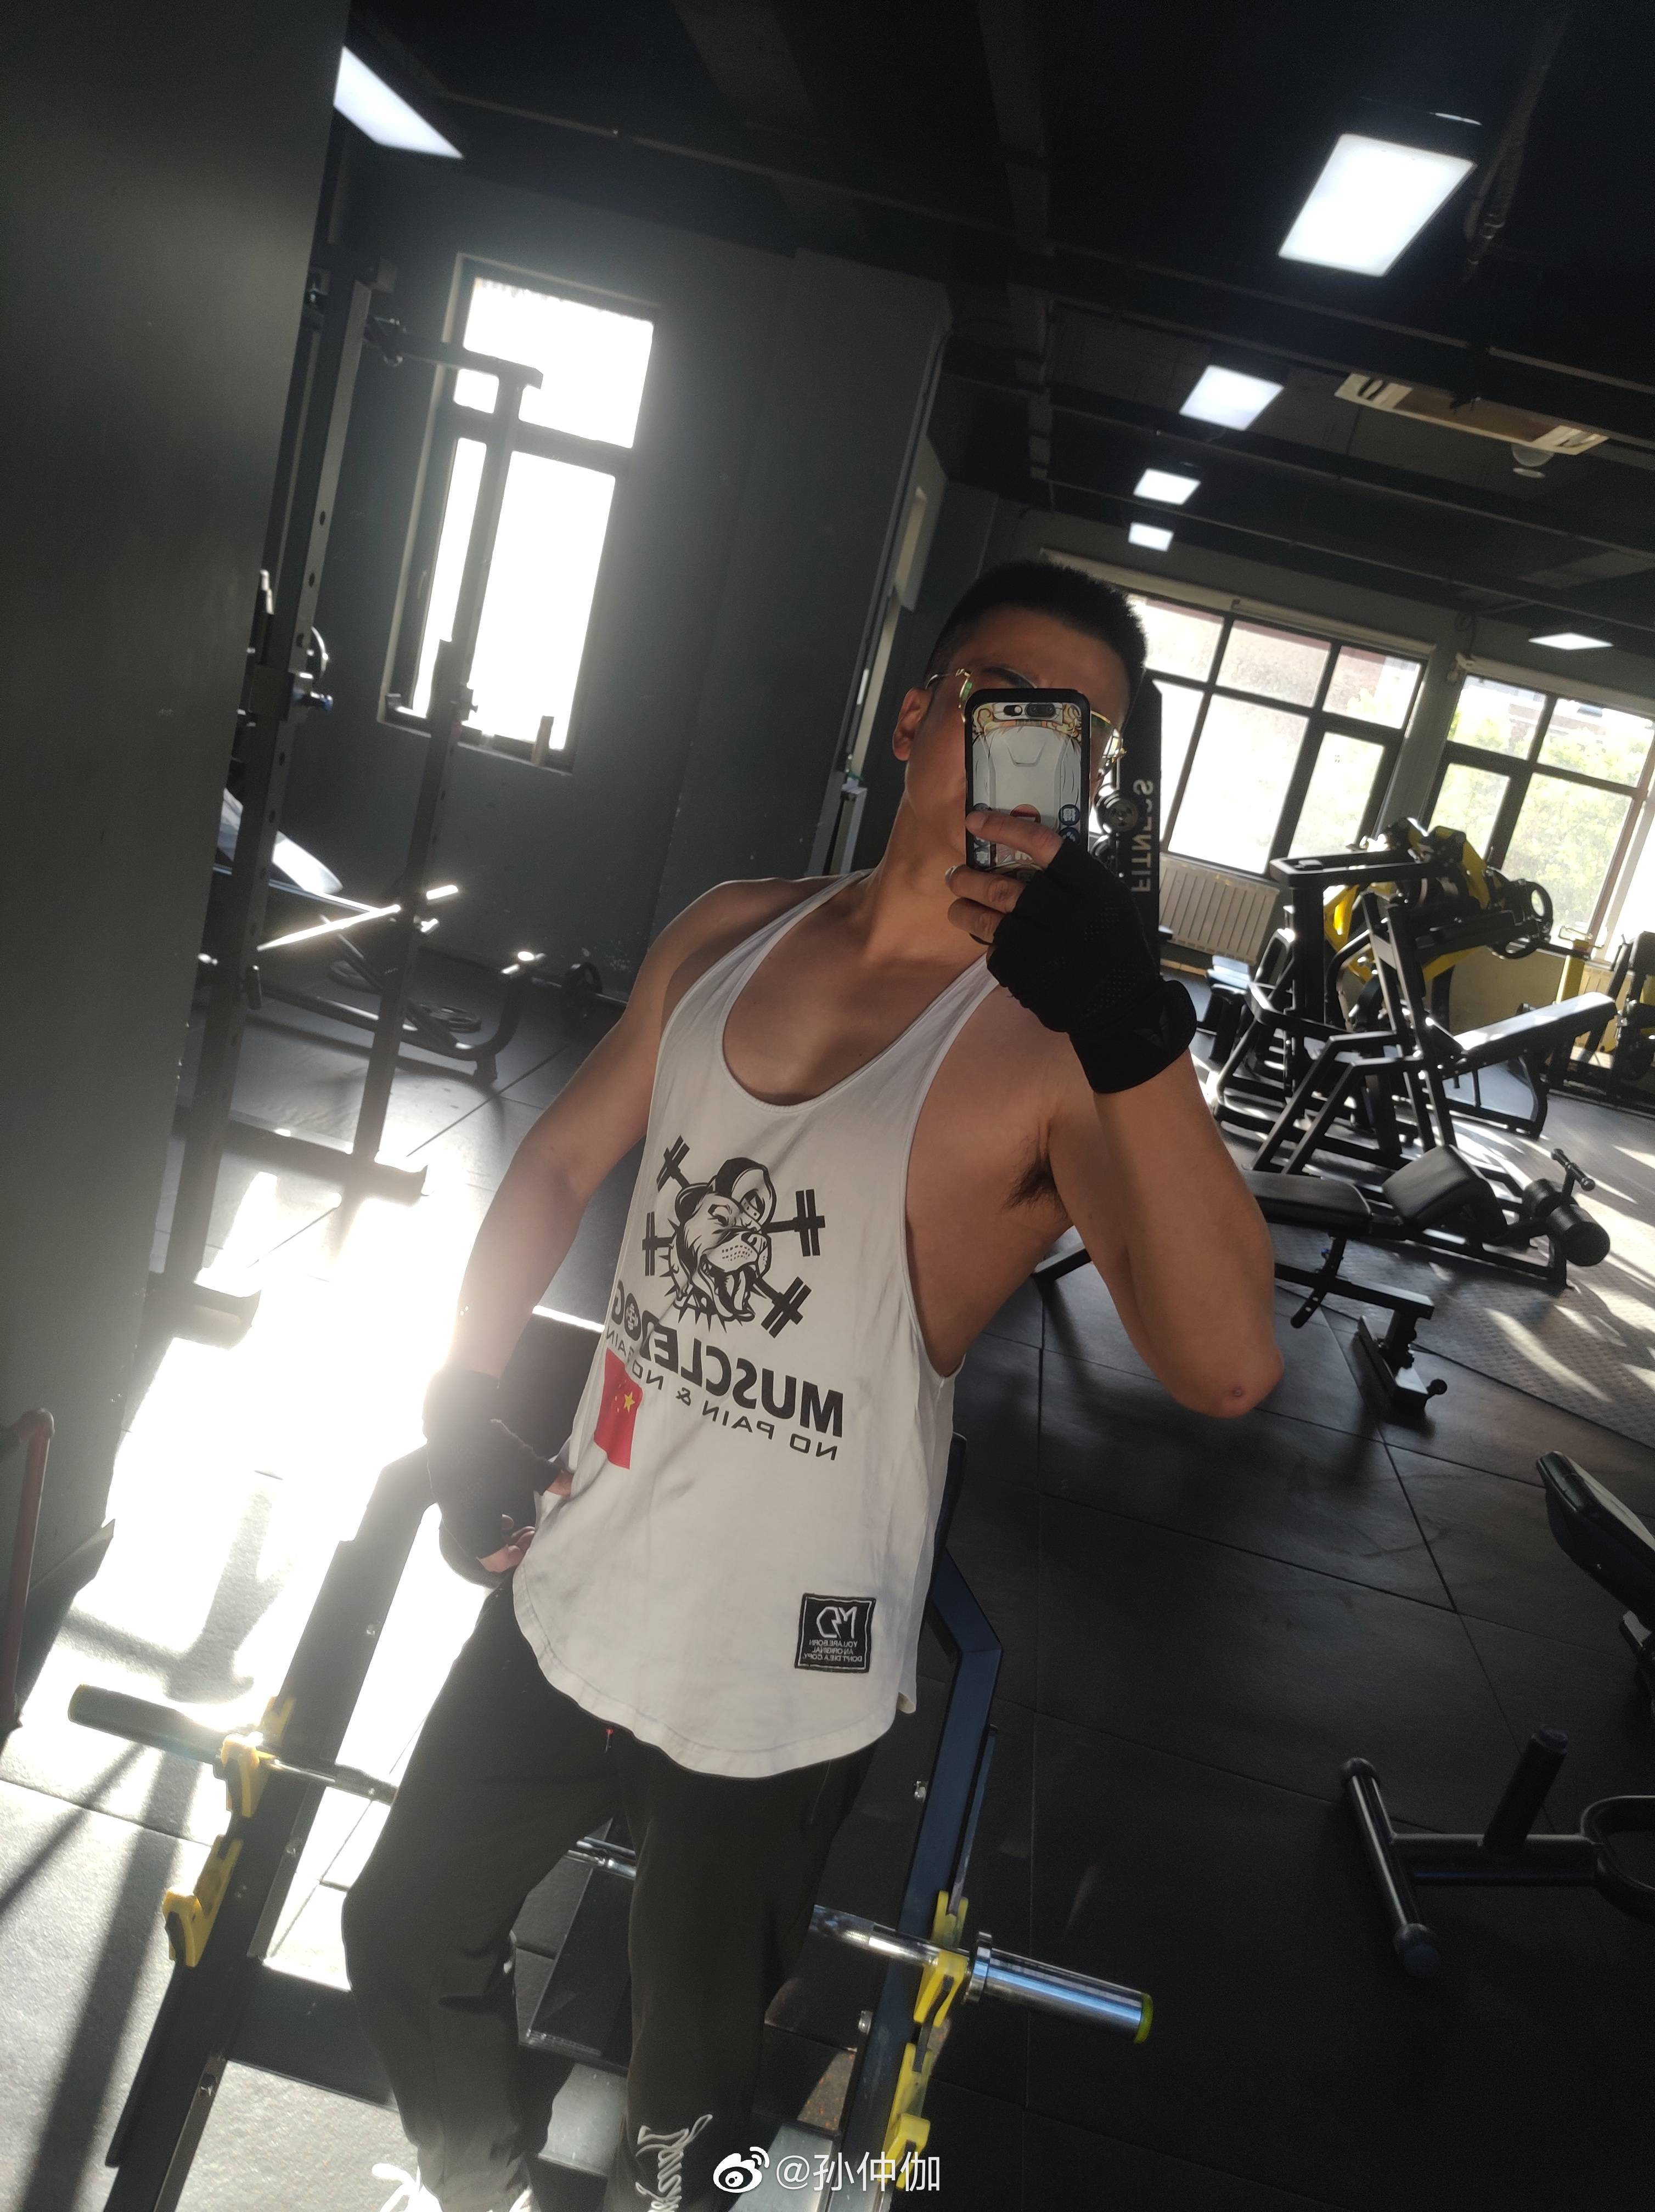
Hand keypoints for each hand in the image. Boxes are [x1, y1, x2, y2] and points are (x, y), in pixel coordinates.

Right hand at [424, 1368, 554, 1574]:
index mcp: (477, 1527)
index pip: (496, 1562)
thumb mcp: (525, 1467)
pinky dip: (485, 1515)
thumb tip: (571, 1486)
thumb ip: (549, 1480)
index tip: (534, 1537)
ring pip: (477, 1533)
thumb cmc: (489, 1452)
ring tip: (515, 1517)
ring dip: (498, 1530)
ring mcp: (450, 1510)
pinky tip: (498, 1499)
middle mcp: (460, 1525)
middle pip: (487, 1551)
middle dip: (512, 1543)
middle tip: (530, 1529)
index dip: (520, 1555)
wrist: (452, 1422)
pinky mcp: (447, 1494)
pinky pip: (467, 1517)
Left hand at [949, 809, 1195, 1093]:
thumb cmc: (1114, 944)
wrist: (1123, 1007)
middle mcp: (1070, 914)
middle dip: (970, 878)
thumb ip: (1074, 876)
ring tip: (957, 906)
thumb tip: (1023, 846)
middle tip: (954, 875)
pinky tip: (988, 941)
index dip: (1004, 828)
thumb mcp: (1109, 900)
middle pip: (1005, 886)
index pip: (1043, 843)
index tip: (974, 820)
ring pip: (990, 922)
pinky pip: (996, 955)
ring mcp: (1049, 949)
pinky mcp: (1032, 979)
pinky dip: (989, 946)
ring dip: (965, 911)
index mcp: (1093, 886)